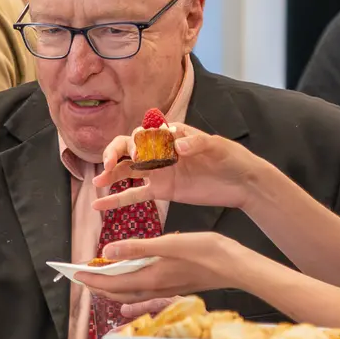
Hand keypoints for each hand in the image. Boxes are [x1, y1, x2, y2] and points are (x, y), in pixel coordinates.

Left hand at [75, 232, 254, 311]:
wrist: (236, 266)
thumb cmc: (206, 252)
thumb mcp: (168, 244)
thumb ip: (137, 248)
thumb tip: (107, 251)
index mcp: (150, 277)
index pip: (112, 283)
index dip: (91, 279)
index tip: (75, 274)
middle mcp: (155, 287)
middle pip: (118, 291)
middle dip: (97, 286)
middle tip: (81, 278)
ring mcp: (165, 288)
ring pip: (130, 292)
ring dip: (112, 287)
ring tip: (99, 278)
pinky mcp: (174, 285)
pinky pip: (144, 291)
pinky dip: (130, 287)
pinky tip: (130, 282)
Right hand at [91, 122, 270, 212]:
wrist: (243, 183)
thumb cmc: (232, 159)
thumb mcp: (218, 146)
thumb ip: (197, 143)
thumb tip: (178, 146)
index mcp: (171, 135)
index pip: (145, 133)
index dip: (136, 142)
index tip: (138, 154)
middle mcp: (160, 151)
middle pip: (127, 148)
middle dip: (114, 154)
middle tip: (109, 165)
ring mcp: (159, 171)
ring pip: (126, 170)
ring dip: (110, 174)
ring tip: (97, 182)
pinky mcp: (162, 190)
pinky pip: (134, 194)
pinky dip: (116, 200)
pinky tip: (99, 205)